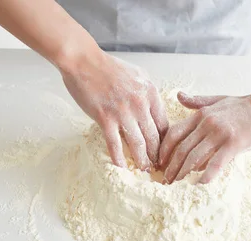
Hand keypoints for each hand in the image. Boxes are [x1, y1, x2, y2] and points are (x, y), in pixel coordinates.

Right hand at [60, 51, 167, 169]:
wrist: (84, 61)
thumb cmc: (109, 67)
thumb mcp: (138, 76)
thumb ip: (148, 94)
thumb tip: (155, 112)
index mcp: (150, 93)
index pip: (164, 124)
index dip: (166, 141)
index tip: (166, 151)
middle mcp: (140, 104)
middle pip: (154, 137)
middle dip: (157, 155)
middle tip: (159, 167)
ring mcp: (123, 112)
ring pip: (138, 144)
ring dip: (142, 160)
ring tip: (145, 170)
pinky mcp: (105, 118)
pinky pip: (115, 144)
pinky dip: (119, 158)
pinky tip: (122, 167)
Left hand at [158, 90, 250, 182]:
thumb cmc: (246, 105)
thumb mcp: (218, 100)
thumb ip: (197, 102)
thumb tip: (179, 96)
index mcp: (201, 114)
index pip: (174, 133)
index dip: (164, 150)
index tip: (160, 164)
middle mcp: (207, 123)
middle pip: (181, 148)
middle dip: (171, 167)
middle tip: (166, 181)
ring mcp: (220, 133)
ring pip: (194, 157)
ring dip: (183, 173)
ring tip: (177, 185)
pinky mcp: (234, 143)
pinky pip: (216, 162)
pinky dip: (206, 175)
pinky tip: (200, 184)